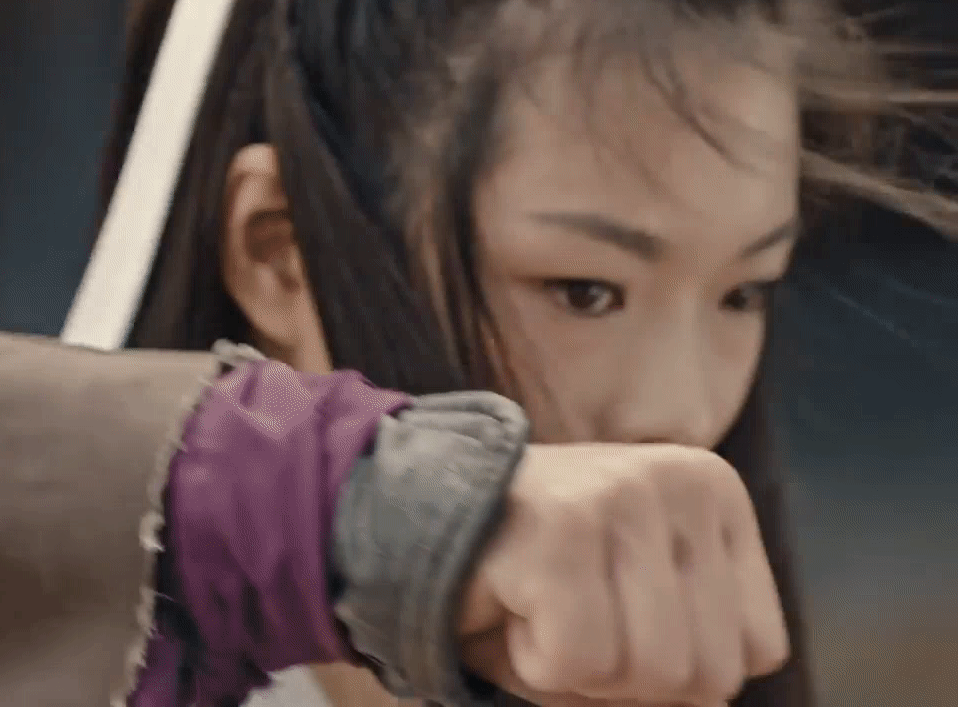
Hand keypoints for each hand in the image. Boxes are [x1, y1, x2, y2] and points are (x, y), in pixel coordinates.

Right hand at [455, 443, 788, 706]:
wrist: (410, 518)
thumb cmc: (530, 574)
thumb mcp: (636, 603)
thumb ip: (687, 655)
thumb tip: (707, 701)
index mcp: (711, 492)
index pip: (757, 651)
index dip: (674, 667)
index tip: (610, 612)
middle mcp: (678, 481)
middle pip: (707, 674)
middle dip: (625, 677)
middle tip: (567, 615)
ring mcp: (620, 498)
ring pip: (648, 675)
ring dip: (578, 671)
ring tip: (539, 604)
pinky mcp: (560, 530)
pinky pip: (577, 664)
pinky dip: (531, 662)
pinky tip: (511, 600)